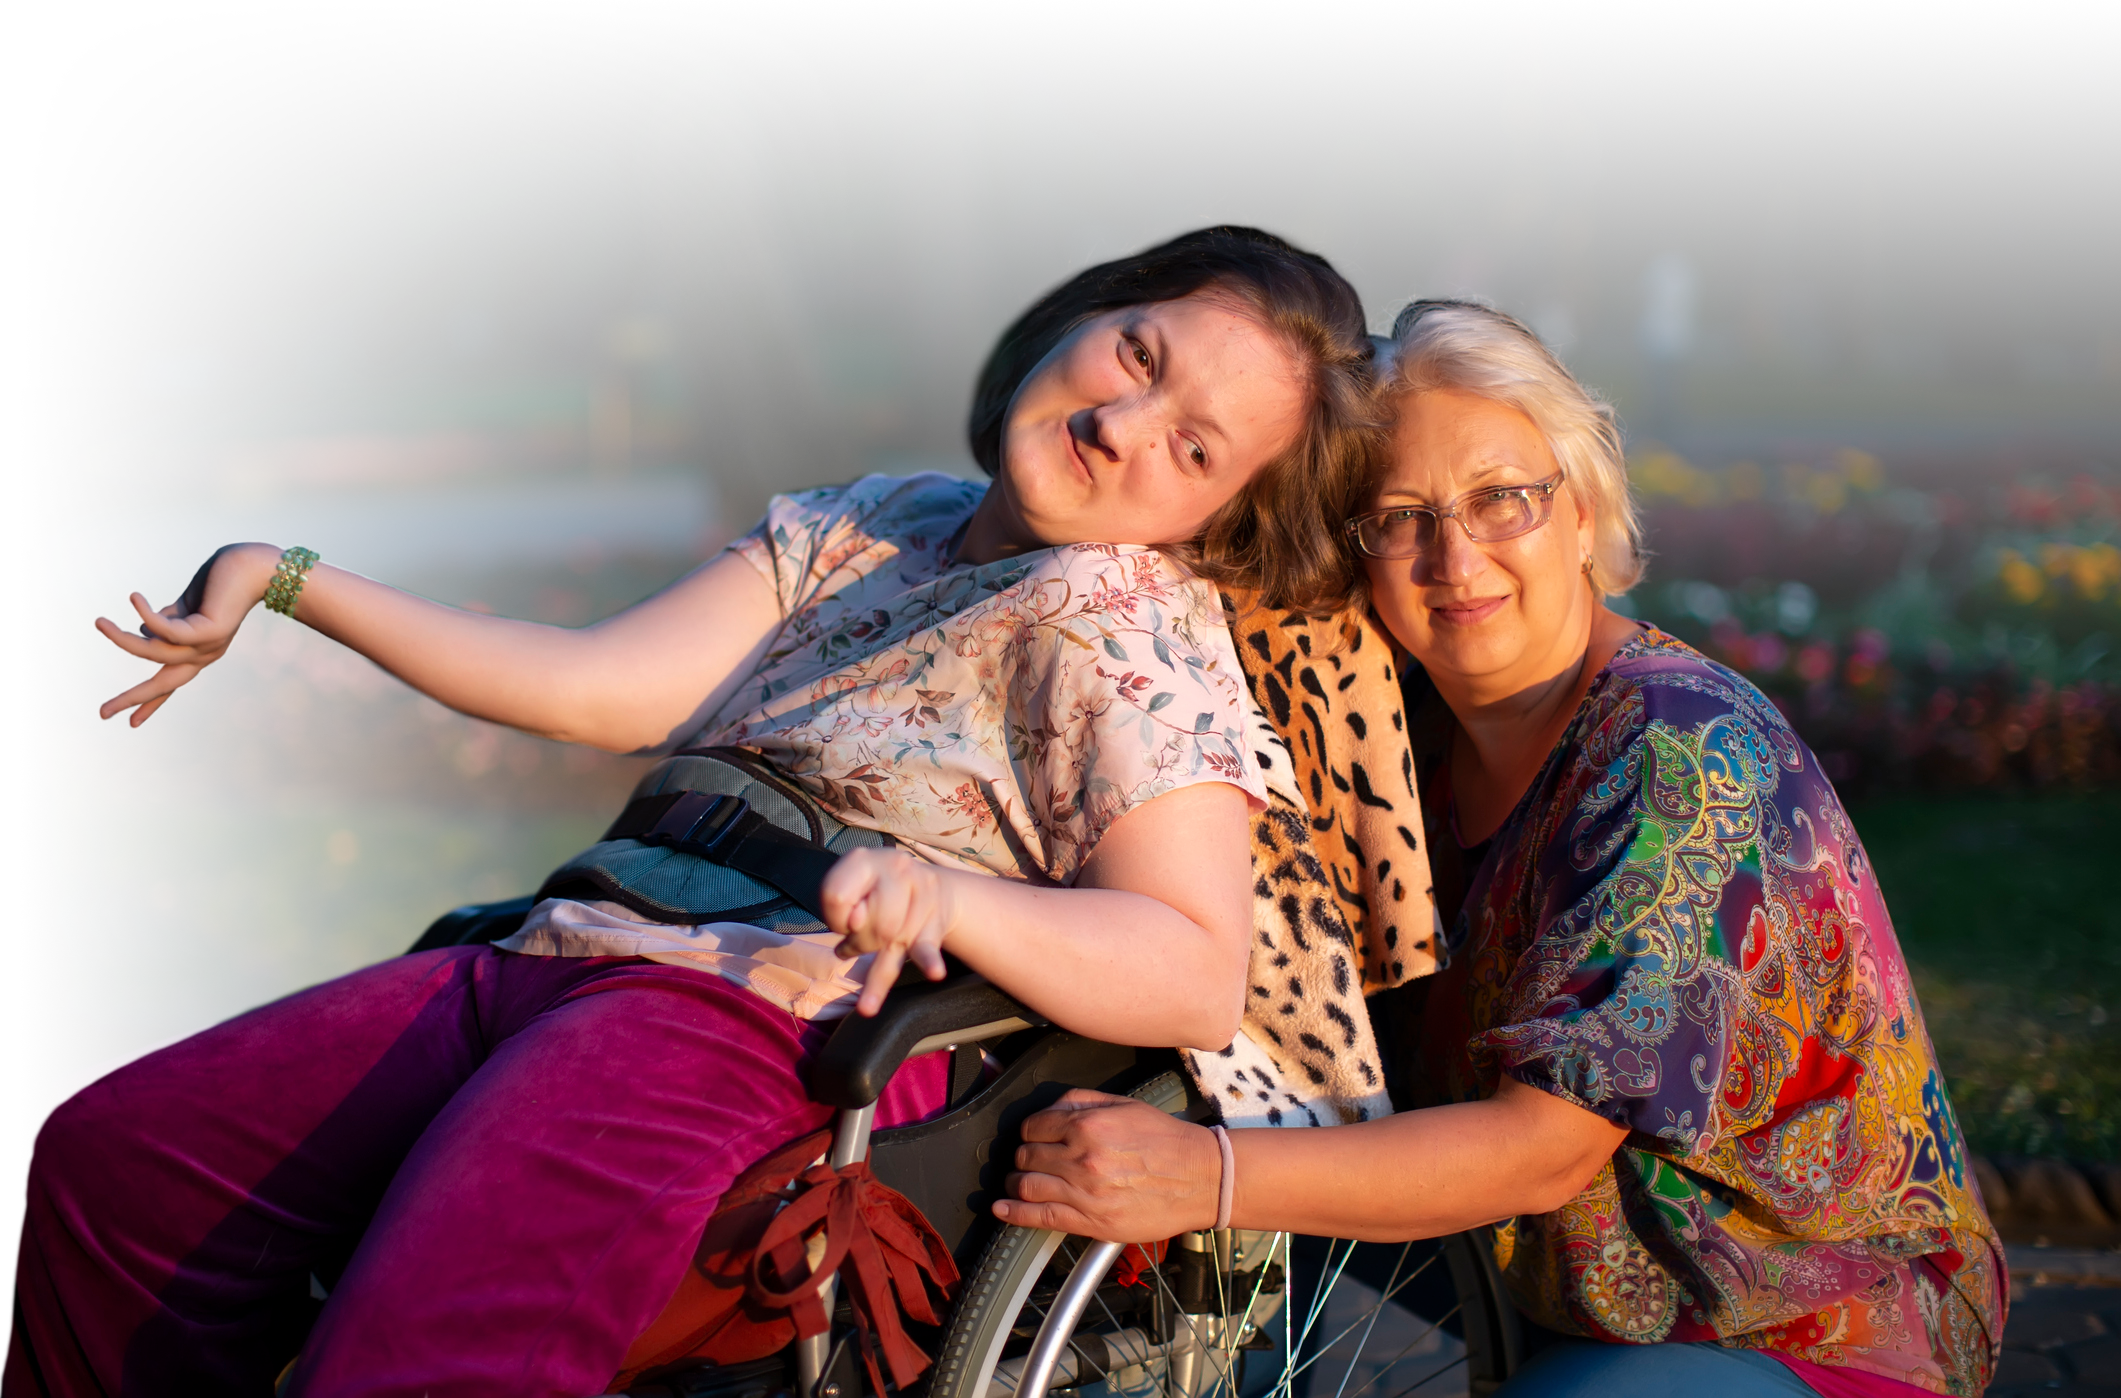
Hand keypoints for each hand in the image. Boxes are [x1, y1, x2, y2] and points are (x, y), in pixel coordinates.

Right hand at [93, 541, 276, 728]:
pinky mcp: (212, 631)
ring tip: (97, 622)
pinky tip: (132, 597)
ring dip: (121, 639)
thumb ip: (163, 622)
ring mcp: (209, 646)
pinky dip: (145, 615)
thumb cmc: (220, 582)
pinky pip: (168, 631)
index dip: (150, 703)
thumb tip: (139, 633)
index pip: (170, 683)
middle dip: (132, 699)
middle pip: (163, 684)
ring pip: (154, 652)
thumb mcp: (185, 608)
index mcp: (199, 653)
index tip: (132, 725)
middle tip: (101, 714)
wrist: (256, 566)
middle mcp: (205, 655)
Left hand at [820, 846, 957, 1016]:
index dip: (834, 918)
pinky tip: (935, 972)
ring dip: (876, 950)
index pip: (836, 897)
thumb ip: (840, 905)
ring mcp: (919, 894)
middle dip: (858, 938)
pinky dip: (930, 962)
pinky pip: (928, 947)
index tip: (845, 919)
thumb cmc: (878, 892)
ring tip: (876, 959)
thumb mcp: (850, 888)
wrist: (933, 887)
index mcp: (864, 859)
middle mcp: (894, 869)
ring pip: (887, 936)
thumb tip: (855, 923)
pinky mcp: (935, 924)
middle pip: (865, 921)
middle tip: (864, 932)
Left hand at [995, 1090, 1221, 1240]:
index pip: (1033, 1127)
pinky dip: (1014, 1213)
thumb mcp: (1125, 1105)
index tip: (1033, 1138)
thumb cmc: (1166, 1141)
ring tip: (1017, 1184)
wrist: (1201, 1178)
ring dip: (1015, 1184)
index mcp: (1088, 1125)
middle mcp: (1082, 1157)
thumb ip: (1082, 1101)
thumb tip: (1049, 1108)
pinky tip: (1002, 1210)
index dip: (1029, 1133)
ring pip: (1027, 1186)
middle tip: (1027, 1162)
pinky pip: (1041, 1217)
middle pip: (1026, 1156)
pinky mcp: (1092, 1221)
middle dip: (1022, 1158)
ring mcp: (1085, 1192)